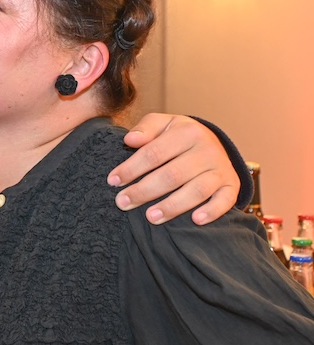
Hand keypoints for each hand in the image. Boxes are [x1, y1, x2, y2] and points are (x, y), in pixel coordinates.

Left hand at [108, 113, 238, 224]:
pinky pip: (225, 200)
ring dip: (172, 206)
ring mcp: (221, 168)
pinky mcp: (231, 185)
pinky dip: (212, 211)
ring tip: (150, 217)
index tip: (113, 181)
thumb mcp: (162, 124)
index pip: (153, 153)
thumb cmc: (178, 135)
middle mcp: (207, 149)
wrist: (213, 141)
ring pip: (196, 190)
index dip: (131, 168)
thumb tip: (129, 140)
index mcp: (187, 131)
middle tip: (123, 203)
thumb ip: (146, 128)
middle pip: (171, 175)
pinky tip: (195, 220)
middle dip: (144, 191)